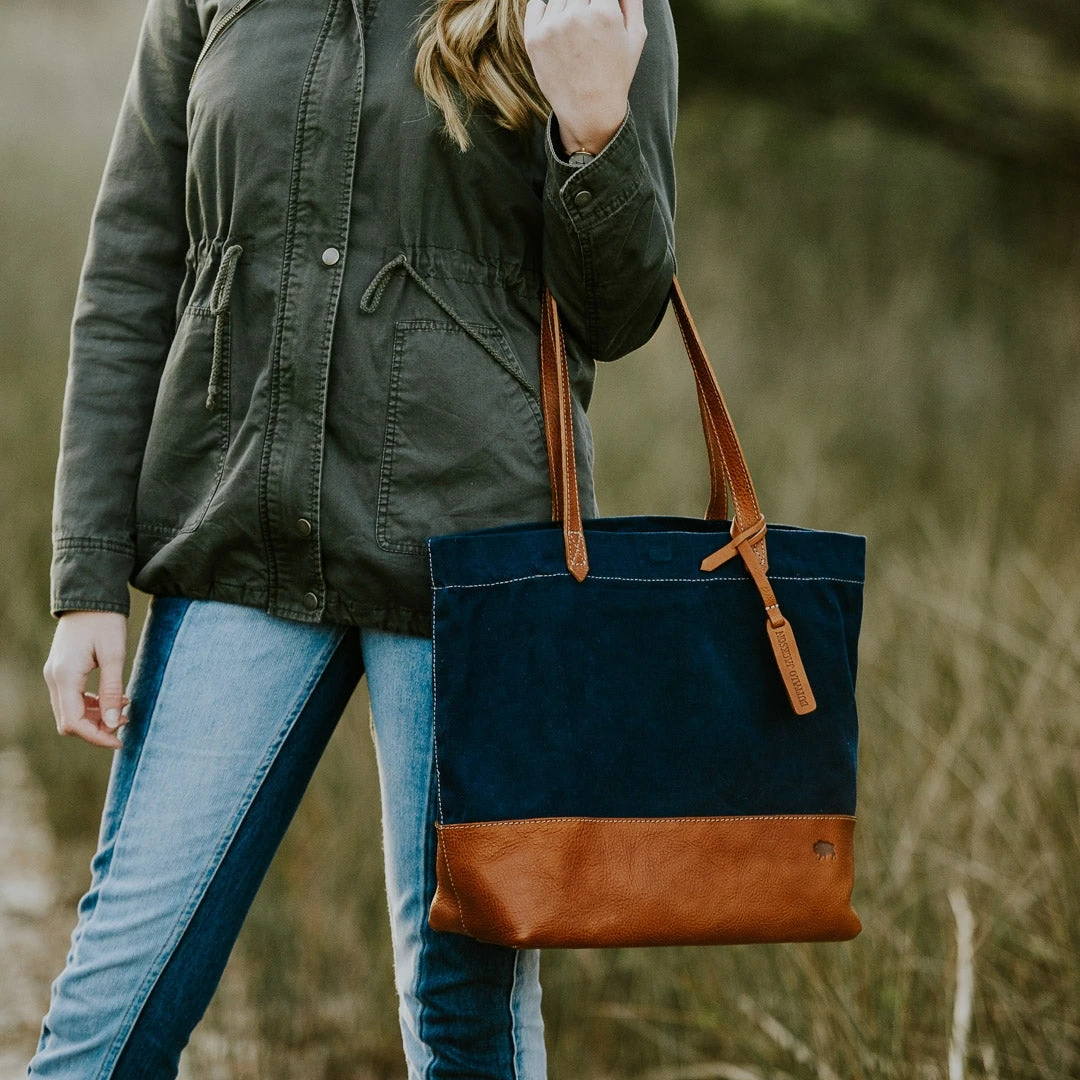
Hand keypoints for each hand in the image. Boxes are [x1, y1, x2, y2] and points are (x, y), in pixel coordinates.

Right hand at [43, 611, 129, 749]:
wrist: (90, 596)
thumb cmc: (105, 622)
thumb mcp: (114, 655)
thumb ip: (112, 691)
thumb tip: (115, 723)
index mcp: (65, 676)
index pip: (74, 722)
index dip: (97, 736)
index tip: (121, 741)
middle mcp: (54, 678)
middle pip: (69, 721)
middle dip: (97, 728)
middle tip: (126, 724)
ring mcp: (55, 674)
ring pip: (70, 711)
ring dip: (95, 717)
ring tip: (126, 710)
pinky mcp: (62, 670)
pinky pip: (72, 698)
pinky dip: (91, 704)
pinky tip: (115, 698)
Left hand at [523, 0, 646, 155]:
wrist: (589, 112)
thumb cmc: (616, 74)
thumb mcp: (636, 35)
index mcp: (604, 12)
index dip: (600, 2)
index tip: (599, 12)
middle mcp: (576, 16)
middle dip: (586, 3)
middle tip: (589, 25)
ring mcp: (552, 27)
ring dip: (567, 7)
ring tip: (576, 34)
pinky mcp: (533, 39)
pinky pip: (535, 5)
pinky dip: (544, 10)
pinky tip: (557, 29)